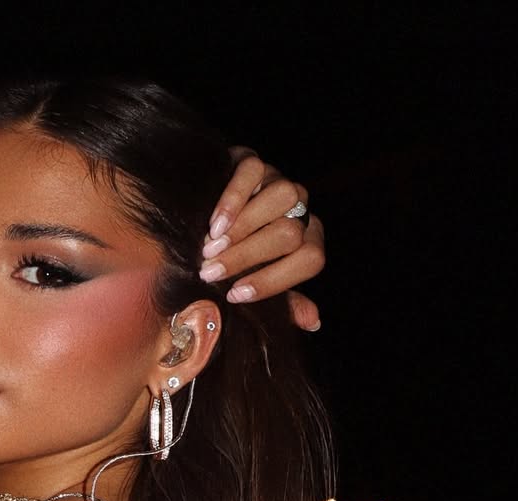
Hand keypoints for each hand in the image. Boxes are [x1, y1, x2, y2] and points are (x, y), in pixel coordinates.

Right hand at [200, 148, 324, 331]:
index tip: (235, 295)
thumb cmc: (236, 257)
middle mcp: (300, 210)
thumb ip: (284, 301)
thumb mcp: (257, 282)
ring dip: (243, 228)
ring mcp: (279, 181)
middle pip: (290, 233)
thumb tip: (314, 321)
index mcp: (308, 240)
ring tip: (209, 248)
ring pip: (282, 198)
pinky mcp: (255, 162)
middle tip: (210, 273)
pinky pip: (253, 173)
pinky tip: (211, 224)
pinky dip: (231, 201)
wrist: (204, 217)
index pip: (310, 260)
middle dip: (247, 257)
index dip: (274, 281)